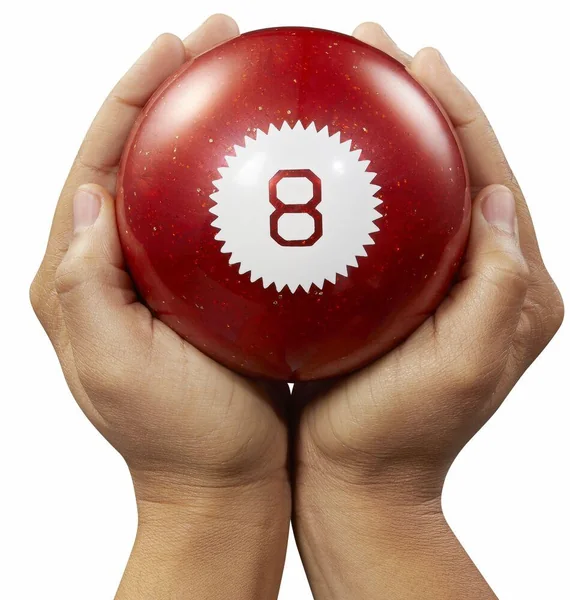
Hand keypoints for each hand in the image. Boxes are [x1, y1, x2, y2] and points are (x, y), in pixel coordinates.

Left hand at [30, 15, 289, 599]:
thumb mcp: (114, 367)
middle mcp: (125, 264)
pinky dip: (256, 191)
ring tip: (255, 84)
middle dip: (177, 92)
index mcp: (87, 273)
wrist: (220, 482)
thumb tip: (90, 194)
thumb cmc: (175, 437)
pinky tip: (293, 171)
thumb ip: (85, 282)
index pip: (99, 161)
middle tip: (220, 43)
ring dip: (219, 132)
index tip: (174, 46)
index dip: (132, 97)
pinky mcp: (215, 293)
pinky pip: (231, 227)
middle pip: (145, 157)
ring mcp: (173, 277)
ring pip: (192, 185)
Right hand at [293, 23, 563, 599]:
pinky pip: (378, 231)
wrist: (365, 481)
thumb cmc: (405, 437)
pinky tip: (315, 170)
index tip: (417, 59)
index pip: (492, 175)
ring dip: (385, 139)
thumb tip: (500, 196)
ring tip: (348, 90)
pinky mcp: (396, 299)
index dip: (457, 112)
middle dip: (419, 105)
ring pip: (413, 193)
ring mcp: (436, 286)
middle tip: (374, 52)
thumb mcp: (464, 367)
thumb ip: (500, 285)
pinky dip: (354, 193)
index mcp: (512, 288)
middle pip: (454, 169)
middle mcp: (481, 277)